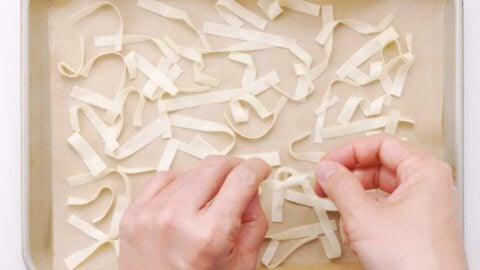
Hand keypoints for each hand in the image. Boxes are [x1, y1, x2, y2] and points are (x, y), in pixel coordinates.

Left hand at [119, 156, 270, 269]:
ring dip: (207, 179)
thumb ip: (254, 222)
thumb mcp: (241, 264)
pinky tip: (187, 197)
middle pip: (216, 166)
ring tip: (210, 202)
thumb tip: (251, 190)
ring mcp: (151, 214)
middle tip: (240, 179)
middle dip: (235, 168)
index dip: (257, 168)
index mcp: (211, 234)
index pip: (242, 178)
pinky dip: (180, 182)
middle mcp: (178, 219)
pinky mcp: (133, 215)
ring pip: (191, 171)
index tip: (260, 169)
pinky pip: (163, 179)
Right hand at [314, 134, 466, 269]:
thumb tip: (326, 170)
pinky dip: (364, 217)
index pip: (381, 145)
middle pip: (378, 166)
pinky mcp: (414, 227)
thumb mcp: (364, 216)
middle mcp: (427, 186)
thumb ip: (340, 186)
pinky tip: (355, 234)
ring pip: (378, 190)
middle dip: (348, 177)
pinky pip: (383, 210)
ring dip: (354, 201)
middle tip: (324, 185)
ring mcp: (422, 207)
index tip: (327, 164)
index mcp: (424, 171)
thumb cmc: (416, 261)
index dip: (349, 152)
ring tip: (341, 213)